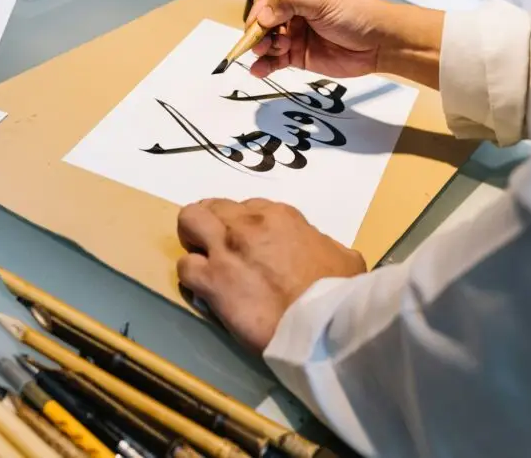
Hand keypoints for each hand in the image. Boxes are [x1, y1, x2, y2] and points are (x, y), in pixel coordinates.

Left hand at [176, 198, 365, 353]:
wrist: (323, 325)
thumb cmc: (339, 293)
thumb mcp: (344, 257)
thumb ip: (324, 245)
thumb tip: (319, 248)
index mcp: (281, 217)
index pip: (250, 207)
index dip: (246, 225)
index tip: (251, 243)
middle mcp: (248, 224)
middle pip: (214, 207)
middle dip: (213, 223)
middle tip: (219, 247)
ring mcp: (226, 249)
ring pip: (190, 221)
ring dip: (193, 238)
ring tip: (202, 259)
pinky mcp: (212, 280)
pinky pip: (185, 267)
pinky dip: (191, 275)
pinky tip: (202, 289)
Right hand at [247, 0, 394, 78]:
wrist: (381, 44)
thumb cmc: (356, 13)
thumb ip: (290, 0)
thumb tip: (261, 15)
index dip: (260, 6)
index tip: (258, 22)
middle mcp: (294, 8)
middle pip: (263, 17)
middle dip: (258, 30)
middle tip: (261, 42)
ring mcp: (295, 32)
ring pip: (266, 39)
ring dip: (262, 47)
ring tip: (269, 52)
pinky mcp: (298, 55)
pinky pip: (275, 59)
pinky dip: (264, 65)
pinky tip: (259, 70)